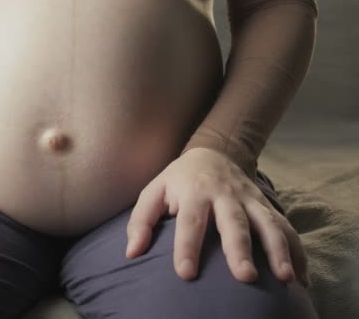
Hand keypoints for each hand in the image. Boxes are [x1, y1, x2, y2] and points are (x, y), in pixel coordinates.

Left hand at [125, 147, 308, 286]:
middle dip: (239, 249)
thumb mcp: (154, 191)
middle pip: (234, 222)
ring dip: (277, 250)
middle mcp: (225, 195)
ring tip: (284, 278)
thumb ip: (141, 221)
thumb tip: (131, 252)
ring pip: (267, 224)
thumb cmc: (179, 180)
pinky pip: (285, 227)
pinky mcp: (266, 206)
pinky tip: (300, 277)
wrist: (214, 152)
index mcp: (194, 192)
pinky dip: (296, 251)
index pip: (190, 221)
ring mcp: (250, 200)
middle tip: (243, 277)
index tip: (186, 273)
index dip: (187, 247)